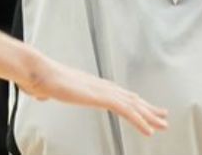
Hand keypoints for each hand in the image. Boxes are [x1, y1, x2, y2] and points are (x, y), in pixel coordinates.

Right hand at [17, 53, 168, 135]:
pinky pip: (126, 111)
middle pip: (130, 98)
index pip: (118, 94)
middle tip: (163, 116)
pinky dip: (140, 120)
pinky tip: (149, 130)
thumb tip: (40, 94)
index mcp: (91, 85)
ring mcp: (102, 90)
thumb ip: (47, 93)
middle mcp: (101, 86)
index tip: (145, 107)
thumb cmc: (39, 80)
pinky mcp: (101, 97)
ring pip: (133, 105)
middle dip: (148, 108)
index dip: (133, 102)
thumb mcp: (46, 90)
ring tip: (163, 125)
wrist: (38, 73)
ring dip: (149, 115)